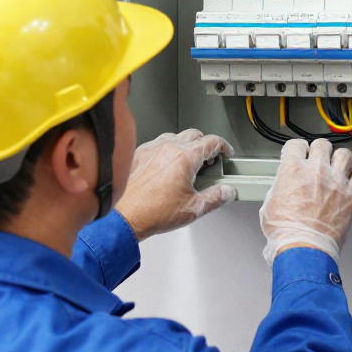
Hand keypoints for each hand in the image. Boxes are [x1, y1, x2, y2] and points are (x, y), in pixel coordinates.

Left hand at [114, 130, 236, 240]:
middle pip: (195, 134)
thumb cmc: (152, 212)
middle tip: (209, 160)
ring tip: (189, 161)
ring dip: (187, 144)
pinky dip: (168, 148)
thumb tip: (227, 192)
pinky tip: (168, 162)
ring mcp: (153, 148)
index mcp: (185, 157)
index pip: (212, 142)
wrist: (124, 216)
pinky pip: (159, 141)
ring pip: (177, 135)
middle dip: (206, 145)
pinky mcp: (140, 153)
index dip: (224, 147)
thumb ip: (216, 198)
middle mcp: (169, 148)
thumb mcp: (193, 209)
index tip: (226, 154)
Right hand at [259, 137, 351, 265]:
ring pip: (344, 155)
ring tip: (337, 166)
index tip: (298, 153)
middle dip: (319, 150)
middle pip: (322, 144)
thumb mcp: (271, 203)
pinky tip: (348, 185)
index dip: (296, 149)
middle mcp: (316, 170)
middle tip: (319, 158)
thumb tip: (284, 186)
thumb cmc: (286, 232)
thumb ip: (280, 187)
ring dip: (340, 160)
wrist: (304, 249)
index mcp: (293, 169)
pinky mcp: (351, 196)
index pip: (296, 145)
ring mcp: (336, 182)